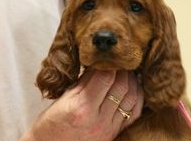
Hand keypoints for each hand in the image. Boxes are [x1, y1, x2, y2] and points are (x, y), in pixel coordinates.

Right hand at [20, 70, 143, 140]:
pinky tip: (135, 88)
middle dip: (124, 70)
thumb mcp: (64, 99)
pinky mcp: (114, 134)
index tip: (110, 57)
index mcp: (82, 108)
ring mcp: (108, 128)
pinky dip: (138, 98)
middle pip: (122, 87)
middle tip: (122, 62)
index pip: (105, 77)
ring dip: (133, 82)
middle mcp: (98, 120)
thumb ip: (84, 81)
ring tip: (128, 72)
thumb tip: (100, 64)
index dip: (110, 64)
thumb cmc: (51, 124)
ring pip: (132, 99)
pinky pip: (134, 113)